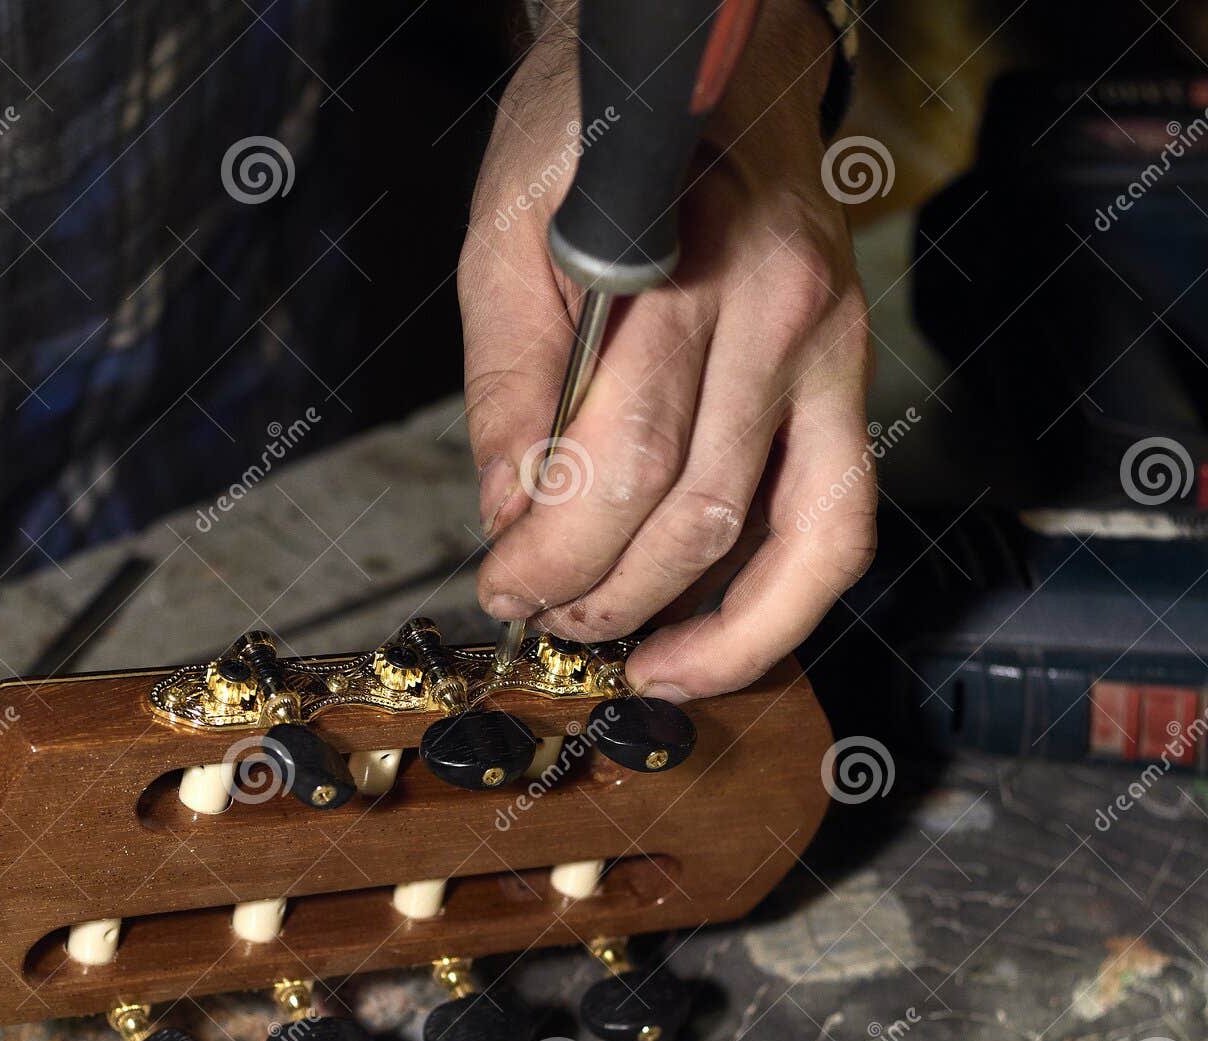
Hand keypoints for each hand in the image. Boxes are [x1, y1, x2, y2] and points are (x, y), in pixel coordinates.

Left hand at [460, 0, 873, 701]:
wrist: (712, 71)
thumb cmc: (597, 139)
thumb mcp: (506, 232)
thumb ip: (504, 377)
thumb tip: (508, 509)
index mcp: (687, 270)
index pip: (621, 461)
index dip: (554, 553)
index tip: (503, 586)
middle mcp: (781, 316)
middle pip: (698, 513)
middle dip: (605, 596)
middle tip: (540, 617)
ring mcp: (832, 352)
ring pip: (796, 542)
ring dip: (703, 629)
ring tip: (627, 657)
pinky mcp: (850, 381)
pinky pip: (841, 525)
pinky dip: (780, 604)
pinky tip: (710, 642)